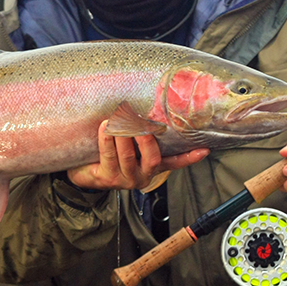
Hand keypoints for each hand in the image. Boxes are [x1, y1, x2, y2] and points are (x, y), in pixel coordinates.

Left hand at [65, 121, 207, 191]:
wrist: (82, 168)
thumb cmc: (107, 151)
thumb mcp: (127, 142)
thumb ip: (139, 131)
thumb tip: (144, 106)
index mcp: (150, 166)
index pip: (173, 163)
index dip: (188, 158)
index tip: (204, 150)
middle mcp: (141, 175)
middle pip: (152, 159)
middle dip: (146, 139)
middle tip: (139, 122)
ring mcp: (125, 179)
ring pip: (129, 156)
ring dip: (122, 135)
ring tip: (116, 119)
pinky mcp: (107, 178)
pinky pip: (109, 156)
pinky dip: (107, 138)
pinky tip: (104, 127)